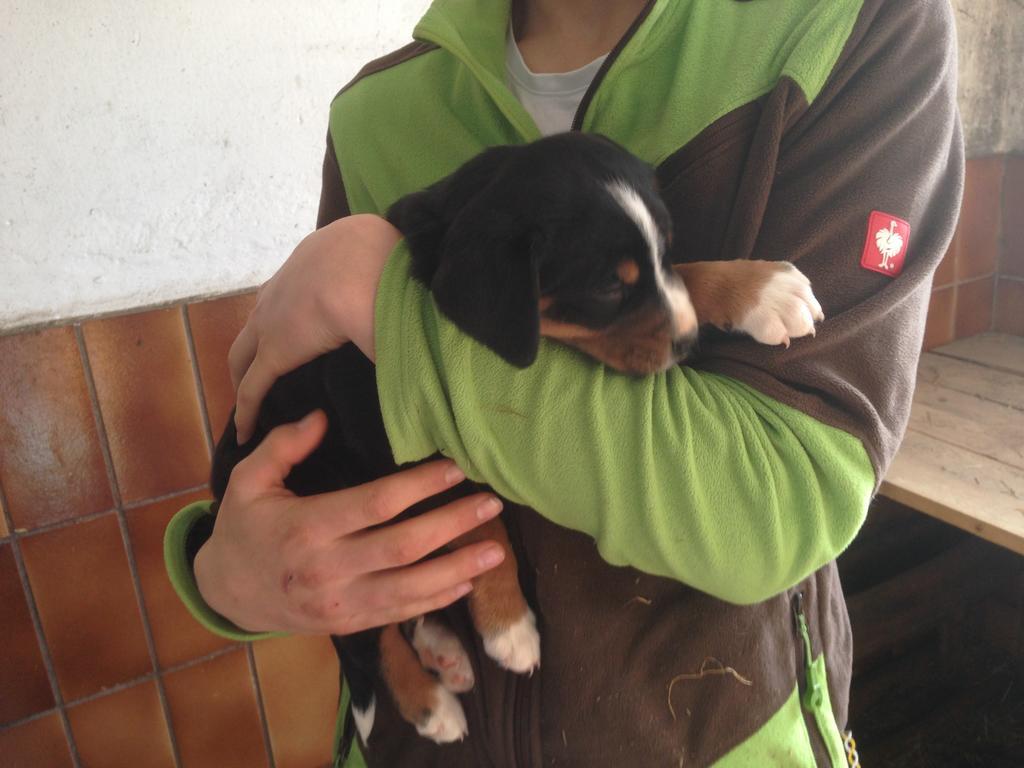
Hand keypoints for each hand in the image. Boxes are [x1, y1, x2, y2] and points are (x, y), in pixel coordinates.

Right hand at [194, 410, 505, 634]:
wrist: (227, 594)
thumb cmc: (243, 529)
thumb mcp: (247, 481)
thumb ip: (282, 446)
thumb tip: (321, 416)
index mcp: (306, 528)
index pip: (375, 503)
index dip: (419, 485)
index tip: (455, 468)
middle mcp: (328, 569)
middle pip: (403, 547)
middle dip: (452, 524)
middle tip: (491, 504)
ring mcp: (341, 603)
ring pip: (410, 587)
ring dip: (458, 568)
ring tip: (496, 550)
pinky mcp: (349, 623)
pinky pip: (400, 613)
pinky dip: (437, 600)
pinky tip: (468, 583)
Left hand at [230, 214, 400, 442]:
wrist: (364, 264)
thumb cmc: (383, 263)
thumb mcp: (380, 268)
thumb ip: (388, 295)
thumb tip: (412, 319)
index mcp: (308, 268)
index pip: (286, 296)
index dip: (284, 318)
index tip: (291, 334)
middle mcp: (281, 290)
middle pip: (255, 324)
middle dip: (252, 348)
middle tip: (257, 373)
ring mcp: (271, 321)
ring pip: (244, 353)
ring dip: (244, 375)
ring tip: (251, 401)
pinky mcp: (274, 353)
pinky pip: (252, 388)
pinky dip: (248, 410)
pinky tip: (246, 430)